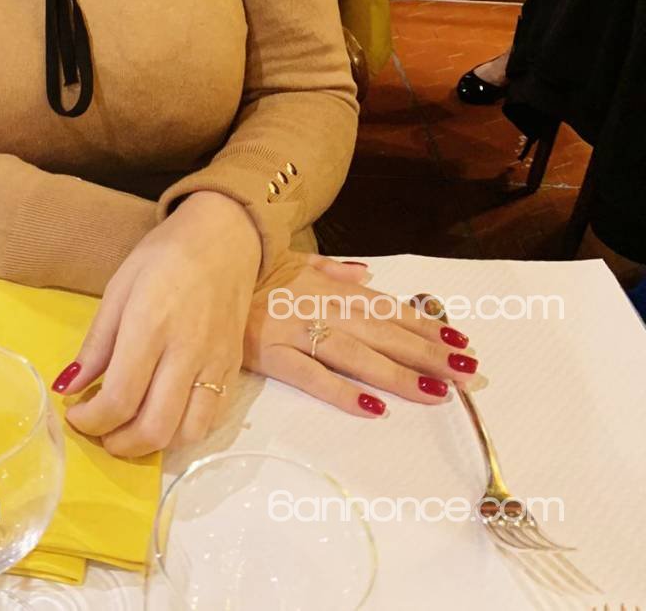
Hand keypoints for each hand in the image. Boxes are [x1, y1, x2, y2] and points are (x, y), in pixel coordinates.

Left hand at [55, 192, 261, 457]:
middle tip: (101, 430)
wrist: (224, 237)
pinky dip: (183, 431)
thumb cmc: (164, 256)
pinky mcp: (234, 369)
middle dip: (119, 444)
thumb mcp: (119, 288)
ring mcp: (215, 364)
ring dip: (153, 444)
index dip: (91, 421)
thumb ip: (96, 343)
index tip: (75, 415)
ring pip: (187, 434)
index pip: (119, 399)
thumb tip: (68, 388)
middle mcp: (186, 352)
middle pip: (154, 428)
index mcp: (150, 327)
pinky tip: (164, 413)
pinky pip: (210, 419)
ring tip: (131, 426)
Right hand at [243, 252, 480, 415]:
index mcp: (331, 287)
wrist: (202, 270)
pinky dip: (341, 392)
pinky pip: (311, 376)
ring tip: (435, 393)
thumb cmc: (253, 270)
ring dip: (398, 375)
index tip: (460, 342)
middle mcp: (321, 307)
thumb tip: (366, 274)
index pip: (388, 308)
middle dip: (427, 353)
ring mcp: (296, 329)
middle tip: (467, 372)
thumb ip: (332, 269)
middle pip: (383, 333)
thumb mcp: (295, 260)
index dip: (425, 326)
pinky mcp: (271, 353)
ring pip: (356, 355)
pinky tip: (372, 408)